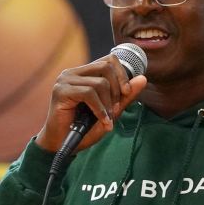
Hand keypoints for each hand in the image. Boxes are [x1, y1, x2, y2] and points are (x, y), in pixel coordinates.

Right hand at [34, 54, 148, 153]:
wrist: (63, 145)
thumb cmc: (84, 128)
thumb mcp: (111, 111)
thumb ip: (125, 96)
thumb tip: (143, 79)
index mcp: (84, 73)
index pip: (109, 59)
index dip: (122, 74)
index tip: (127, 93)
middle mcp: (73, 72)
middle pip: (106, 67)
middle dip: (117, 89)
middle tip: (115, 109)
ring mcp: (65, 80)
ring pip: (99, 82)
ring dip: (108, 103)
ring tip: (107, 119)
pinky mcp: (61, 91)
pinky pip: (89, 93)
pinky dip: (100, 108)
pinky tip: (102, 120)